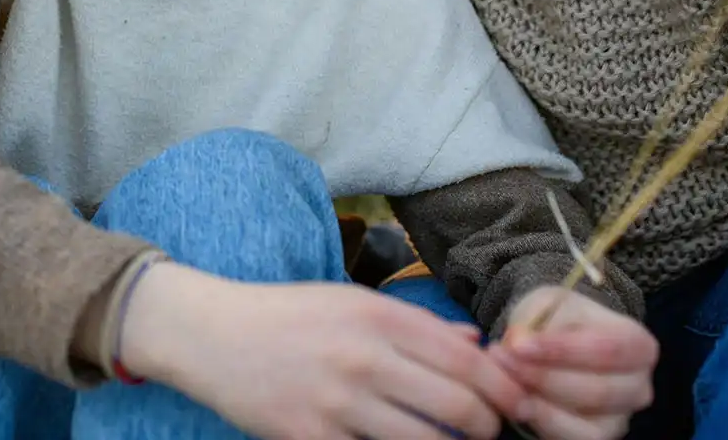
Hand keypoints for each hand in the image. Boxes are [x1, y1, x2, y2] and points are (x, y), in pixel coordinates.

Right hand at [124, 264, 527, 439]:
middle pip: (460, 408)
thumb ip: (416, 325)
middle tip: (488, 432)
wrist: (211, 334)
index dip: (504, 390)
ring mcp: (338, 403)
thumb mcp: (352, 301)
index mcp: (379, 315)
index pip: (468, 362)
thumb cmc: (288, 315)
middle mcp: (365, 357)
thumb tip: (476, 348)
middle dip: (488, 428)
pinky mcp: (311, 438)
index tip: (516, 404)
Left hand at [493, 287, 656, 439]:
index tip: (520, 345)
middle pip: (595, 390)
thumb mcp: (552, 303)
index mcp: (639, 346)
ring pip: (581, 420)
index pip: (607, 350)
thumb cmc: (560, 319)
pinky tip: (516, 399)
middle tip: (501, 359)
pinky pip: (569, 438)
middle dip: (543, 376)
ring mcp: (621, 418)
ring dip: (536, 398)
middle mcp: (639, 388)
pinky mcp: (596, 437)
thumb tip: (519, 342)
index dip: (563, 350)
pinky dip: (540, 419)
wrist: (555, 340)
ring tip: (503, 375)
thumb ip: (541, 320)